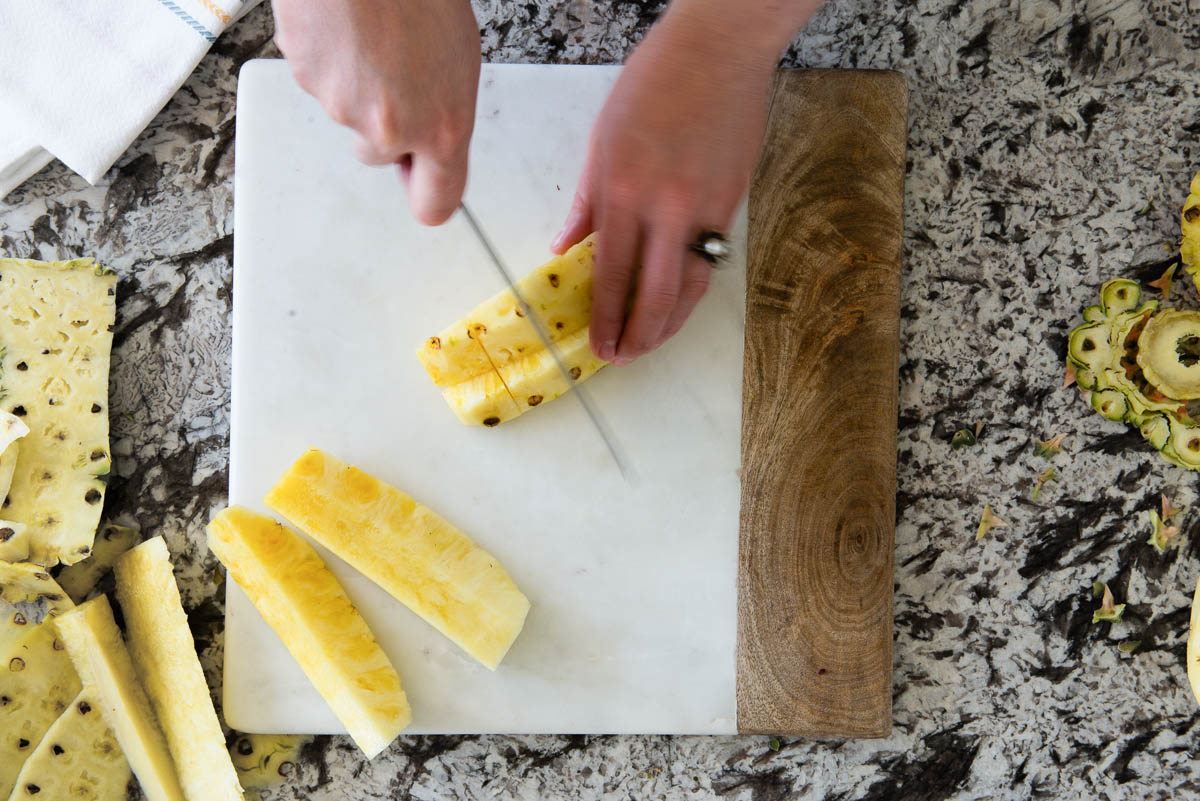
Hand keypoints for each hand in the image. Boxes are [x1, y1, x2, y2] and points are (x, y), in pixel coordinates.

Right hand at [273, 0, 480, 224]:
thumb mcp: (459, 56)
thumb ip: (445, 110)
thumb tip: (435, 134)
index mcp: (442, 127)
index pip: (436, 202)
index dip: (427, 193)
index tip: (425, 185)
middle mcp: (391, 128)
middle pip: (382, 155)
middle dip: (387, 127)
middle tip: (398, 74)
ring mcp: (343, 107)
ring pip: (350, 114)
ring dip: (360, 84)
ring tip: (374, 34)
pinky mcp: (307, 79)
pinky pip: (321, 80)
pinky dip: (331, 59)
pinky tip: (348, 26)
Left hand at [550, 7, 776, 364]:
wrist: (720, 48)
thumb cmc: (656, 80)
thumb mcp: (603, 137)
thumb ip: (586, 201)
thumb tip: (565, 247)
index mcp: (623, 186)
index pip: (609, 272)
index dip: (604, 316)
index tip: (598, 345)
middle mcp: (665, 204)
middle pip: (654, 292)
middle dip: (638, 334)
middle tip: (624, 358)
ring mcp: (705, 206)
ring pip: (691, 285)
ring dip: (670, 323)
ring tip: (651, 344)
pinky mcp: (733, 201)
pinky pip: (710, 259)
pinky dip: (693, 288)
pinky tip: (680, 303)